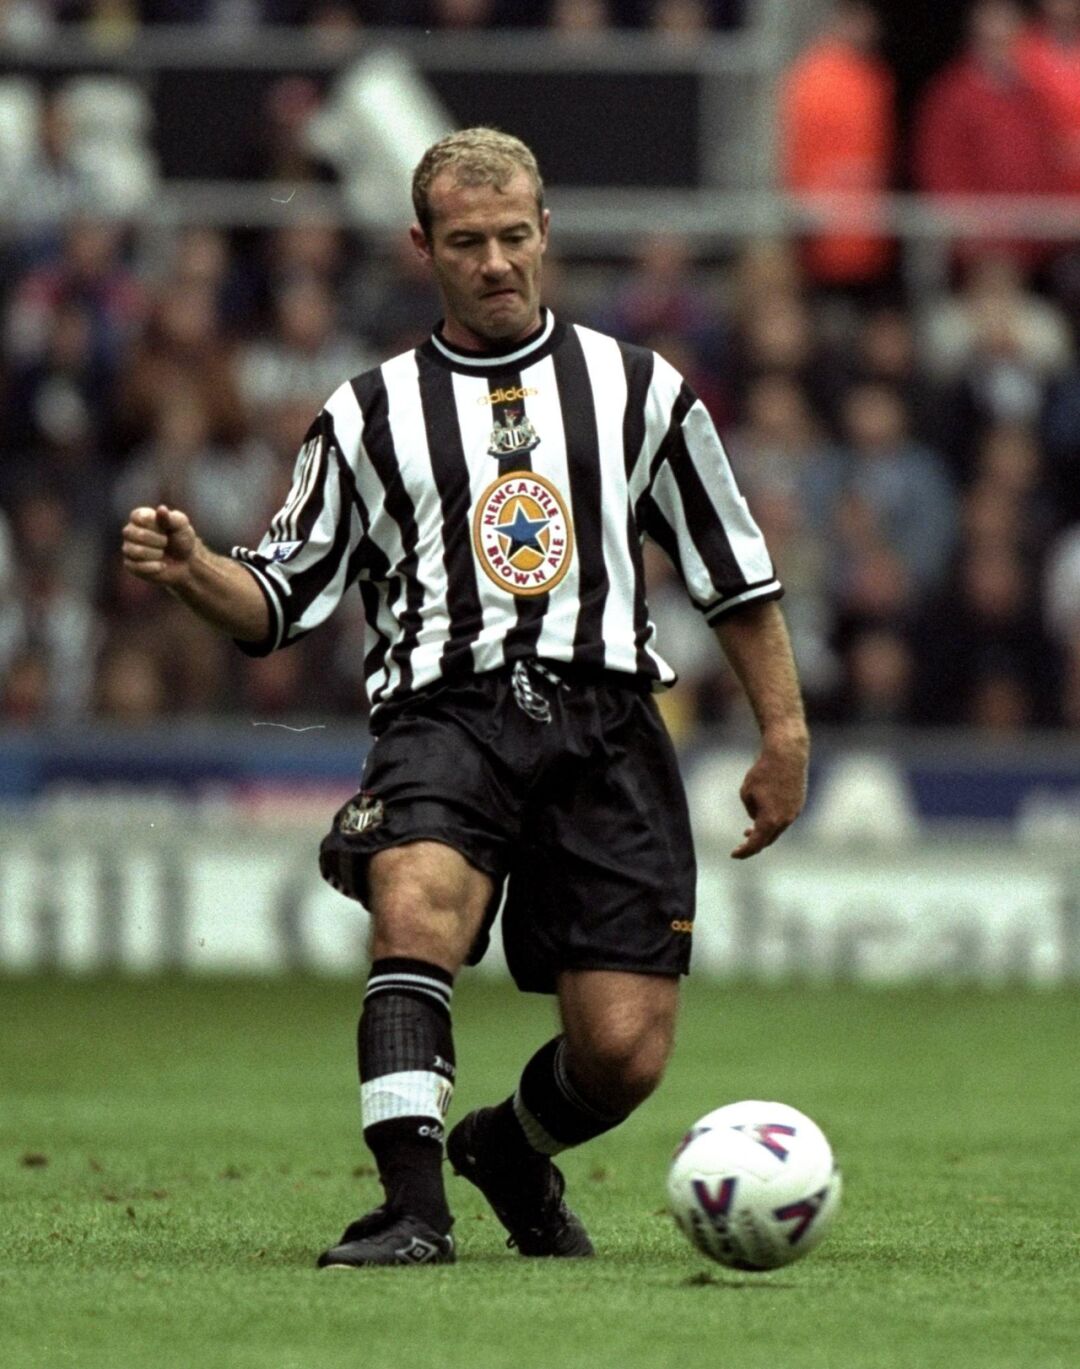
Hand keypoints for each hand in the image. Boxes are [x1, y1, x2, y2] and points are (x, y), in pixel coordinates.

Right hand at [122, 505, 197, 586]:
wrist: (185, 562)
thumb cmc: (182, 539)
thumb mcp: (181, 526)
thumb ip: (172, 518)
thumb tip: (161, 508)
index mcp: (140, 517)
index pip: (137, 517)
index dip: (153, 524)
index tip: (164, 529)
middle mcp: (130, 531)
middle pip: (134, 534)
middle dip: (157, 540)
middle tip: (166, 542)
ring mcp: (128, 548)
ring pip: (135, 551)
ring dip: (155, 554)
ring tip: (162, 553)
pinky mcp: (130, 565)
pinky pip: (136, 566)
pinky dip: (153, 567)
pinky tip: (161, 565)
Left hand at [731, 732, 807, 859]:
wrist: (787, 755)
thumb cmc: (763, 772)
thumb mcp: (746, 792)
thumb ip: (751, 810)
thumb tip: (758, 819)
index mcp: (770, 820)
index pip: (756, 844)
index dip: (744, 852)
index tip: (734, 854)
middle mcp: (785, 820)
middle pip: (768, 840)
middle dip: (754, 844)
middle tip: (741, 845)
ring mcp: (794, 813)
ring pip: (777, 830)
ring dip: (764, 832)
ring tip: (750, 831)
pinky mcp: (798, 805)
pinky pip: (784, 819)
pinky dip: (774, 822)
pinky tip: (765, 816)